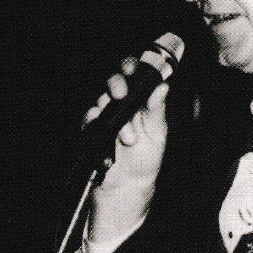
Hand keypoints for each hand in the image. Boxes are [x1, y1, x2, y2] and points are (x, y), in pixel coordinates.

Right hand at [84, 57, 168, 243]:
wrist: (129, 185)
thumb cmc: (146, 158)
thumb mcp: (157, 134)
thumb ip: (157, 109)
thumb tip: (163, 87)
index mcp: (141, 101)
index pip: (135, 75)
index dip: (132, 67)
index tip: (133, 68)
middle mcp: (123, 105)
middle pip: (114, 82)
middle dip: (117, 84)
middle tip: (122, 94)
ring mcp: (107, 116)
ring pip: (102, 101)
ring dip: (114, 116)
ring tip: (129, 138)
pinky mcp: (94, 129)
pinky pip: (90, 118)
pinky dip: (96, 123)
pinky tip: (109, 135)